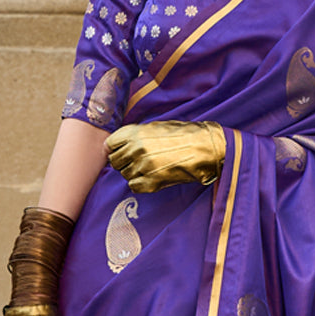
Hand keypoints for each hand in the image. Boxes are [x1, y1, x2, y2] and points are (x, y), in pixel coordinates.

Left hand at [105, 120, 225, 191]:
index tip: (122, 151)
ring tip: (149, 168)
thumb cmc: (183, 135)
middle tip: (137, 161)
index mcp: (136, 134)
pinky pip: (134, 186)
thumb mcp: (156, 128)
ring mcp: (143, 167)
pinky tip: (152, 177)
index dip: (116, 148)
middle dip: (124, 162)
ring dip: (134, 173)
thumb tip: (119, 145)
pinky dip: (140, 184)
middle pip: (115, 161)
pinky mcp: (151, 182)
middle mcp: (136, 150)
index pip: (110, 144)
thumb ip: (135, 136)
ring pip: (125, 175)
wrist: (204, 147)